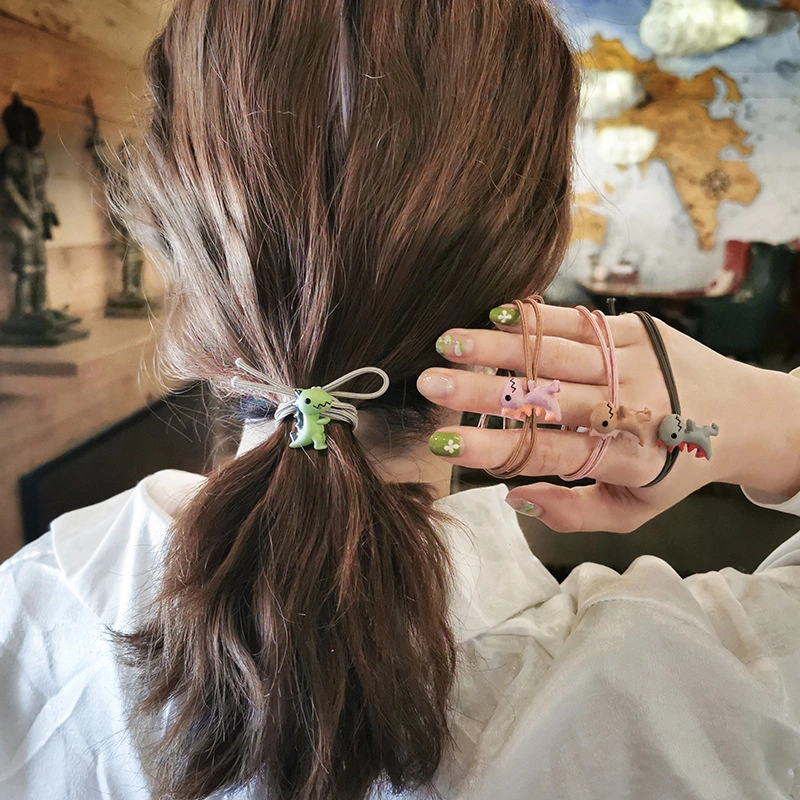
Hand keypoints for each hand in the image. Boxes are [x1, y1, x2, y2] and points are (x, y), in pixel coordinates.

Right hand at [418, 303, 799, 532]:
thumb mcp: (635, 511)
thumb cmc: (678, 468)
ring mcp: (636, 363)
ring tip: (448, 344)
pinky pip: (579, 321)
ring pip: (555, 353)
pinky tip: (498, 315)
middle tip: (431, 386)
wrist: (744, 415)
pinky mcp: (637, 331)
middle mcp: (633, 408)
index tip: (446, 445)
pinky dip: (537, 317)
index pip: (549, 454)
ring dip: (497, 347)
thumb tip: (513, 497)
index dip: (495, 450)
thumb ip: (575, 513)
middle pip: (546, 399)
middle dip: (482, 393)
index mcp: (628, 459)